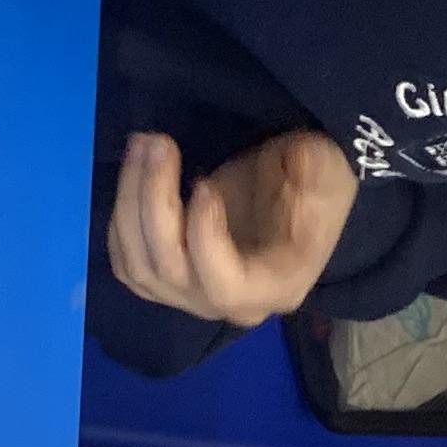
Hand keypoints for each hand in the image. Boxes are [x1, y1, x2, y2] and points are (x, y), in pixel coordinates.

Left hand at [104, 127, 357, 326]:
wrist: (297, 194)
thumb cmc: (316, 183)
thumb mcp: (325, 170)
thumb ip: (312, 173)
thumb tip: (293, 163)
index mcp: (275, 285)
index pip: (225, 285)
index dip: (204, 239)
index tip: (206, 183)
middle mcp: (229, 303)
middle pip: (170, 270)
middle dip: (153, 201)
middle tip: (156, 143)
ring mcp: (193, 296)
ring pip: (140, 267)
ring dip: (130, 202)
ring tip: (143, 145)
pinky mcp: (168, 280)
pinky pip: (128, 264)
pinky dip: (122, 221)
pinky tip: (133, 175)